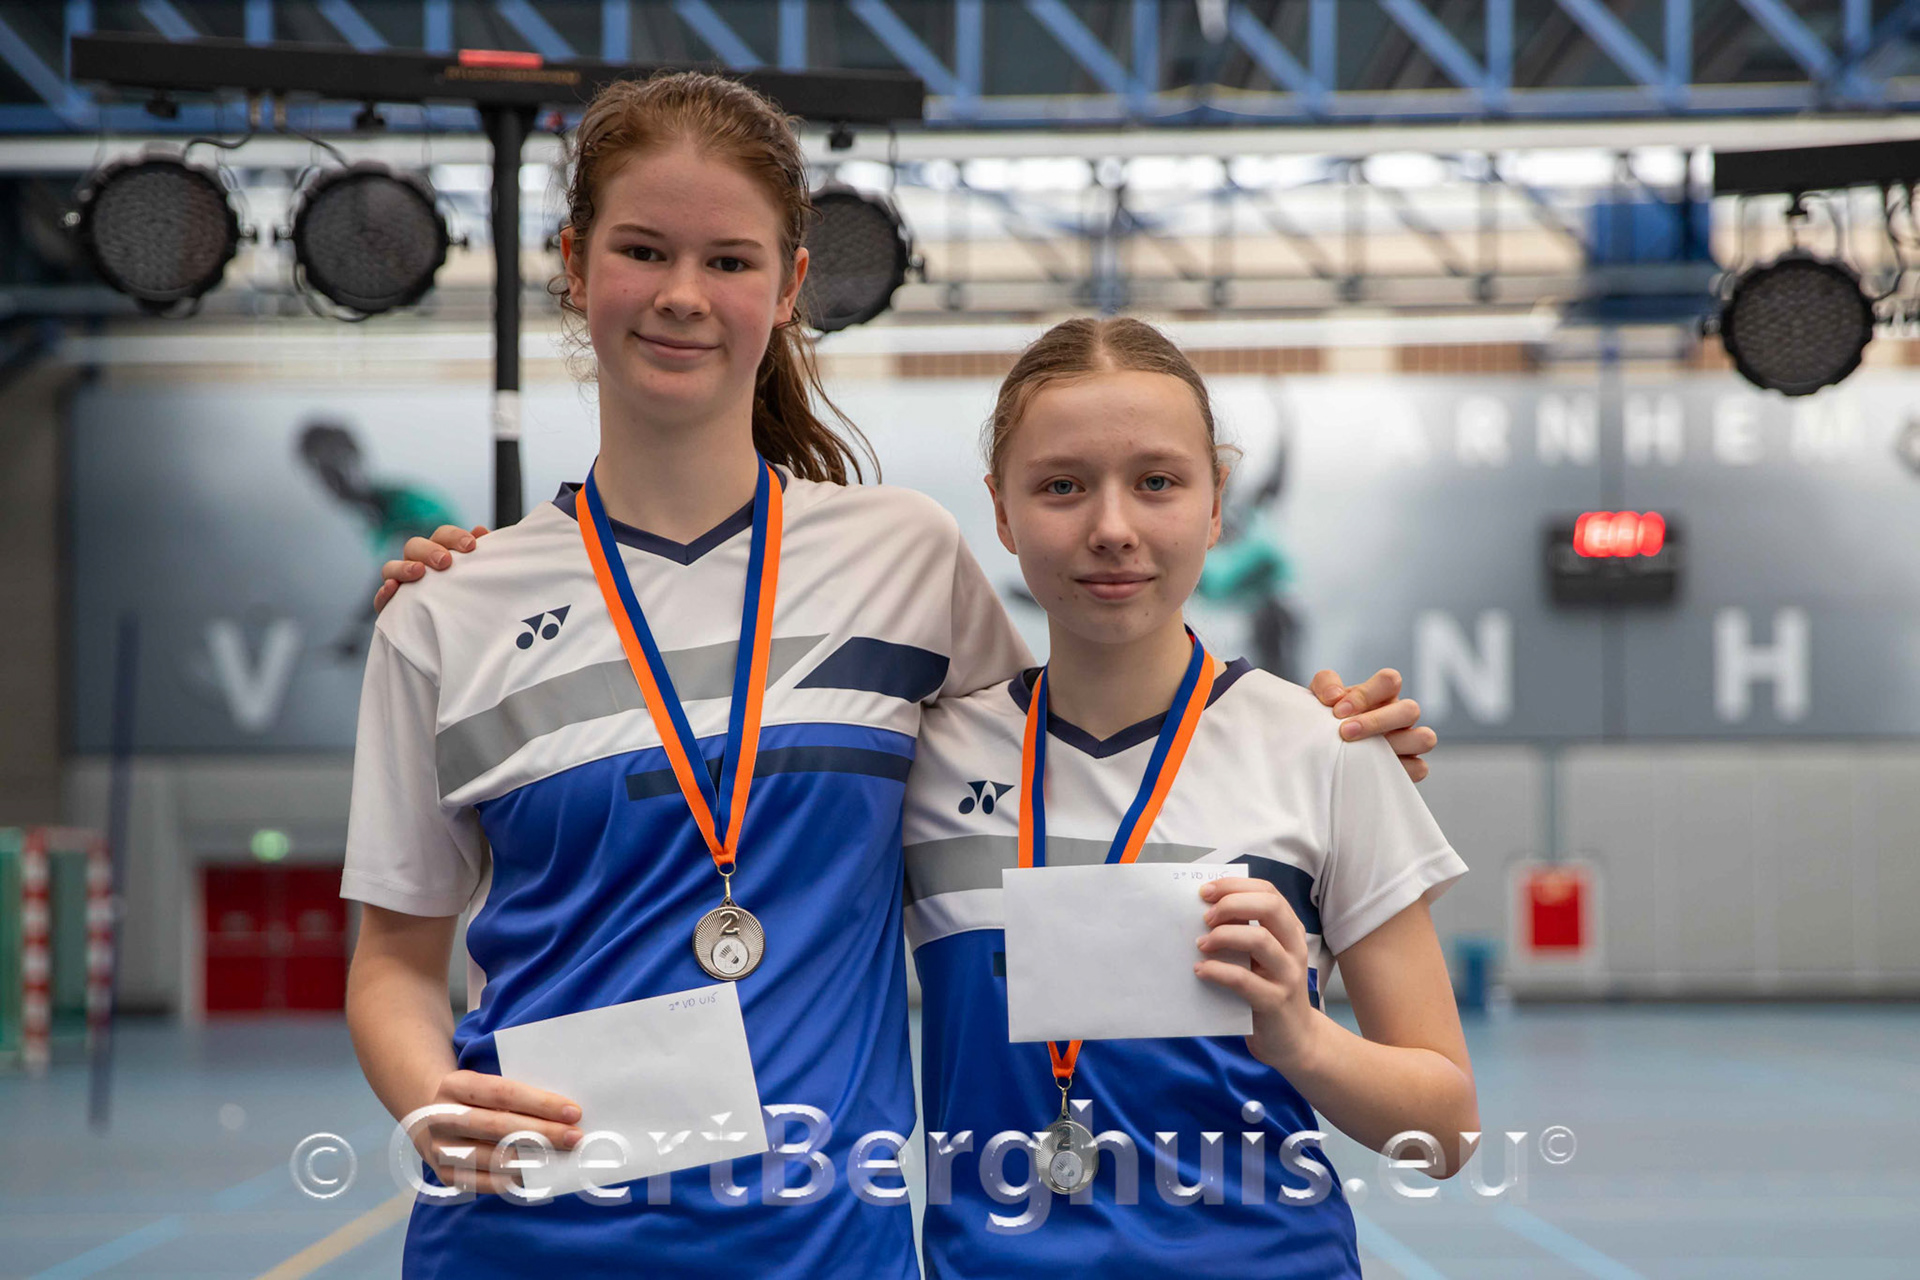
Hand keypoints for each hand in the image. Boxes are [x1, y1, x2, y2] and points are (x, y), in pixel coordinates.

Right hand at [373, 524, 488, 612]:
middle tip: (446, 561)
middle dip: (430, 550)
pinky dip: (384, 592)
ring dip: (404, 567)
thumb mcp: (474, 576)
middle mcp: (416, 564)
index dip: (454, 536)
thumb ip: (477, 556)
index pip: (442, 535)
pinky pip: (381, 597)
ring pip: (391, 567)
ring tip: (419, 571)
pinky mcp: (391, 607)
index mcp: (438, 552)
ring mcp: (400, 584)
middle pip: (414, 546)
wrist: (453, 632)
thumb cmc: (466, 596)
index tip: (471, 545)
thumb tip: (481, 531)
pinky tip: (392, 587)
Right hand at [409, 1068, 582, 1195]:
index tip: (573, 1112)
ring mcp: (440, 1148)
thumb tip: (564, 1113)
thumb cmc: (476, 1100)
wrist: (431, 1120)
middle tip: (575, 1137)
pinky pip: (483, 1182)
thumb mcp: (485, 1086)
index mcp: (456, 1084)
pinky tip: (536, 1175)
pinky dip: (511, 1180)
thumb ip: (517, 1095)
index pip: (503, 1092)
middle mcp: (441, 1116)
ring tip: (561, 1157)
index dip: (540, 1103)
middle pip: (499, 1126)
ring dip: (531, 1159)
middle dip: (542, 1132)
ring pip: (491, 1156)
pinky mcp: (444, 1174)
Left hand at [1194, 877, 1323, 1077]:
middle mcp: (1294, 947)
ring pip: (1259, 940)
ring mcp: (1287, 975)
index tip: (1206, 890)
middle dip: (1232, 904)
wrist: (1295, 1040)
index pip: (1268, 892)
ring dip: (1224, 936)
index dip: (1235, 886)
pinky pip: (1244, 980)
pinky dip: (1218, 971)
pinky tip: (1201, 970)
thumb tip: (1206, 910)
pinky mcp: (1274, 1002)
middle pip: (1270, 907)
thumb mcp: (1263, 958)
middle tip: (1205, 916)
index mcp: (1290, 930)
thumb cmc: (1269, 990)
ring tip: (1201, 943)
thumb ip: (1244, 933)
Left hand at [1309, 667, 1437, 781]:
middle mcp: (1400, 714)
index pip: (1390, 680)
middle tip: (1345, 732)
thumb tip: (1334, 696)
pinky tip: (1370, 768)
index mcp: (1383, 694)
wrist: (1323, 748)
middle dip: (1377, 721)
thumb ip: (1325, 684)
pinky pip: (1420, 767)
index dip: (1365, 695)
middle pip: (1411, 709)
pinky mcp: (1410, 766)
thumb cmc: (1327, 718)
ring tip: (1363, 751)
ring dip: (1394, 745)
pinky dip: (1398, 768)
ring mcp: (1409, 740)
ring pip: (1425, 738)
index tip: (1337, 711)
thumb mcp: (1319, 696)